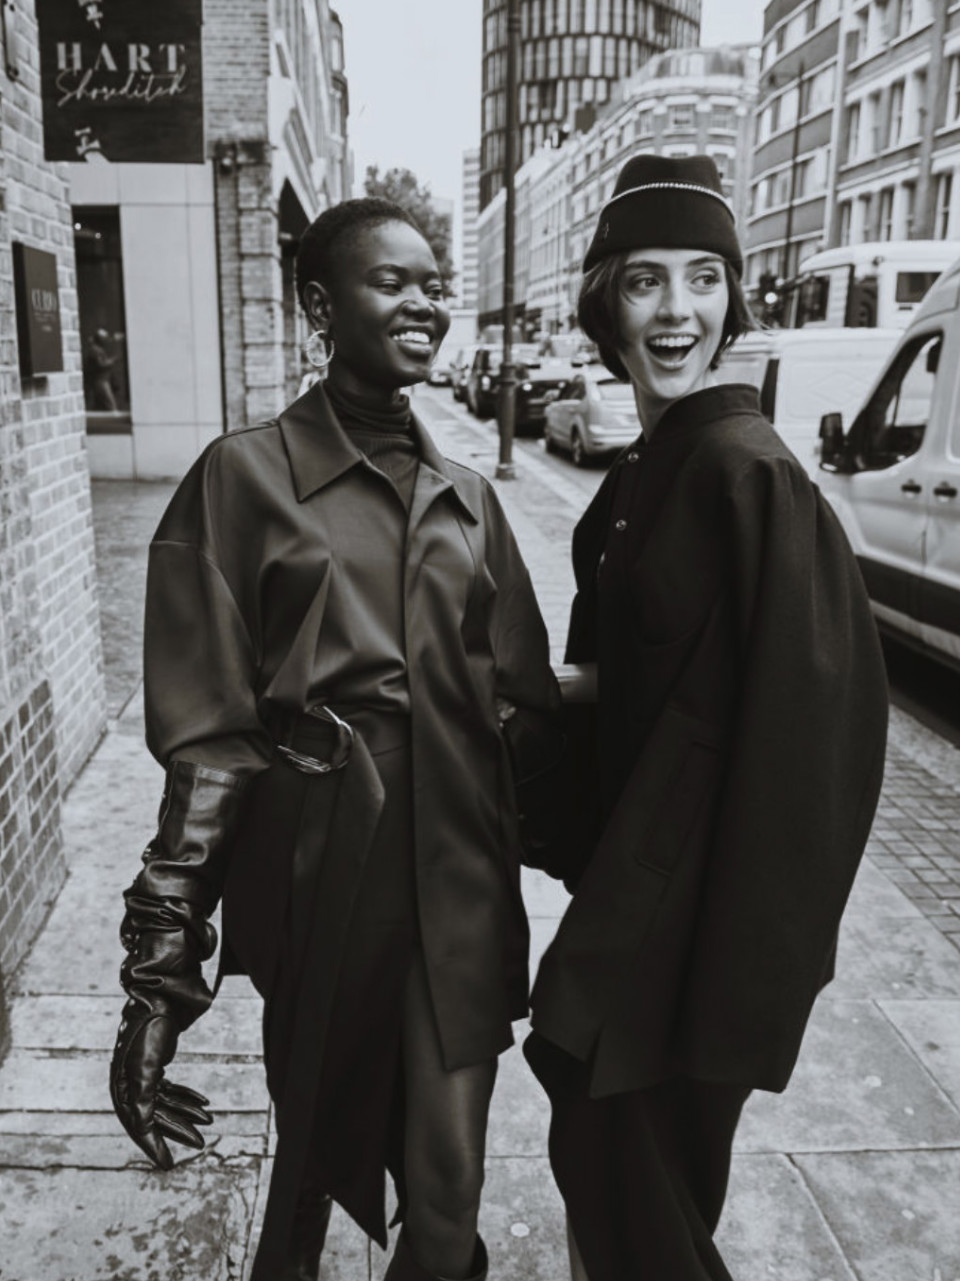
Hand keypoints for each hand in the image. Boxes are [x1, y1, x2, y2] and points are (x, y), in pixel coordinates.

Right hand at [109, 999, 212, 1168]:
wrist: (160, 996)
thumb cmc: (151, 1030)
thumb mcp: (147, 1066)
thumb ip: (143, 1099)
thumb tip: (143, 1128)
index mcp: (122, 1087)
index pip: (137, 1125)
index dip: (153, 1147)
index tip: (169, 1166)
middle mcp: (128, 1083)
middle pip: (152, 1117)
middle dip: (177, 1130)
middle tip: (201, 1145)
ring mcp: (142, 1073)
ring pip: (164, 1104)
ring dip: (185, 1115)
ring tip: (209, 1123)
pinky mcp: (155, 1064)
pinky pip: (169, 1090)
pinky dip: (185, 1098)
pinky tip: (204, 1105)